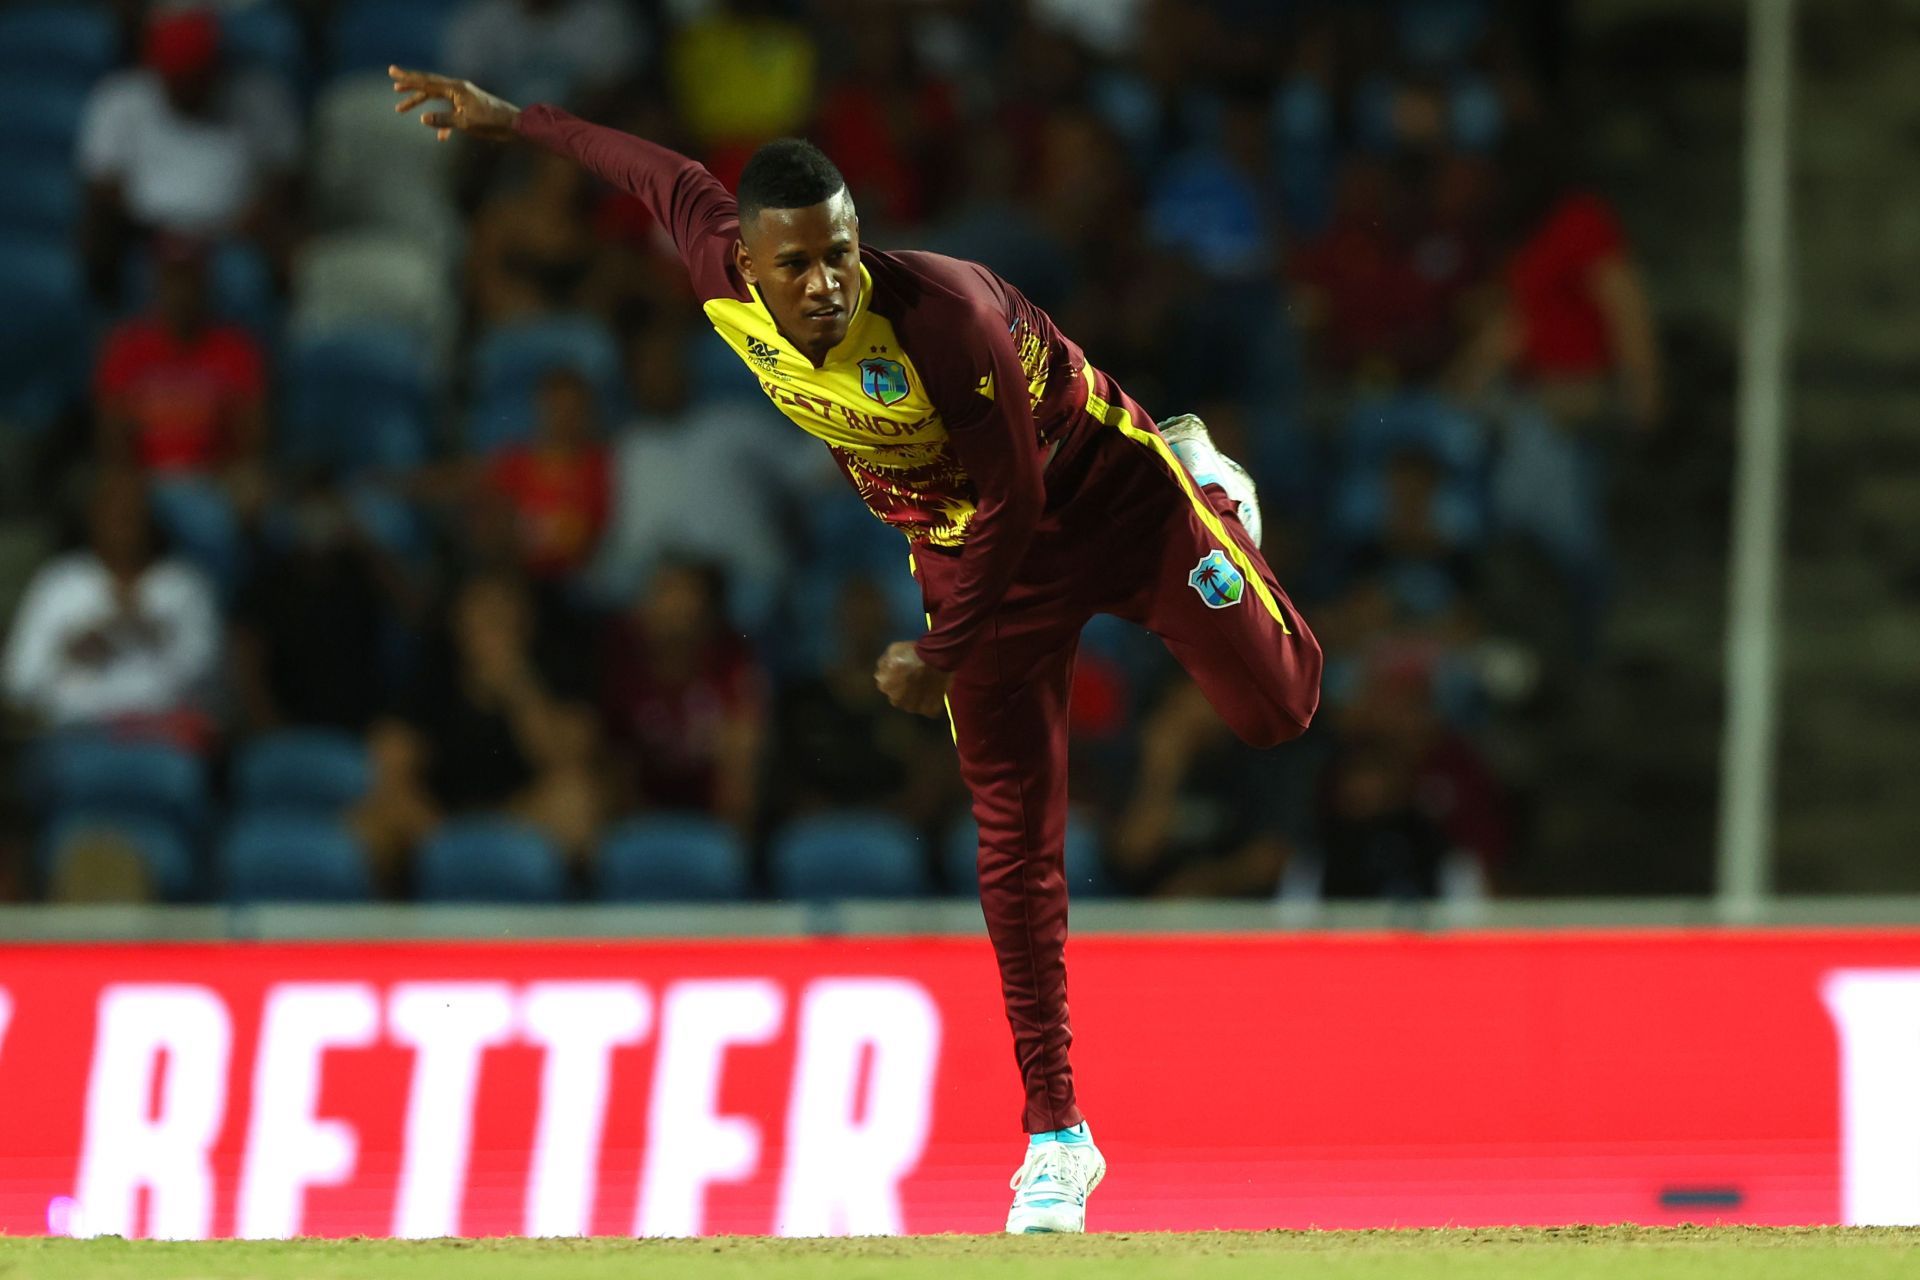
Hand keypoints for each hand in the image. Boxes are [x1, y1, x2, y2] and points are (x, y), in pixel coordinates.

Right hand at [390, 66, 520, 141]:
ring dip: (420, 104)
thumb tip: (423, 119)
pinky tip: (441, 136)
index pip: (427, 82)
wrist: (514, 124)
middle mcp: (458, 89)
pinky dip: (443, 122)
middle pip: (429, 86)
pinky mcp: (469, 107)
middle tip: (393, 84)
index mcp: (456, 88)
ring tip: (402, 109)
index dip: (408, 79)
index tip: (392, 73)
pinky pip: (450, 111)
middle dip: (410, 86)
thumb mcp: (465, 123)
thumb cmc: (491, 122)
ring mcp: (464, 97)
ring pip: (436, 98)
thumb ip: (443, 120)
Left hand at [874, 641, 952, 718]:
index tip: (905, 672)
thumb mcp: (892, 651)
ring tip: (926, 684)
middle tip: (915, 679)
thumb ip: (883, 665)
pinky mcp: (929, 711)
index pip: (886, 685)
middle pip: (899, 697)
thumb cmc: (913, 653)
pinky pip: (929, 708)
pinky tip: (935, 691)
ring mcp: (913, 708)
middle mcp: (896, 701)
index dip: (896, 678)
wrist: (936, 658)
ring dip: (916, 697)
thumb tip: (880, 674)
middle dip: (904, 690)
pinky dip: (931, 702)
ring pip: (913, 704)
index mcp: (884, 686)